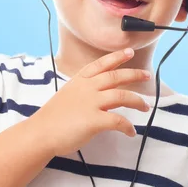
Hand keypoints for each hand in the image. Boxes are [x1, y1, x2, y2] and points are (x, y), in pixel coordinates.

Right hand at [30, 48, 151, 155]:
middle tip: (147, 75)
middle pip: (116, 77)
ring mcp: (91, 103)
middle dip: (134, 75)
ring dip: (137, 101)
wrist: (40, 134)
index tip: (129, 52)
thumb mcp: (67, 96)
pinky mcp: (94, 120)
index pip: (101, 64)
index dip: (116, 57)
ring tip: (146, 107)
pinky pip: (119, 121)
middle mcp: (87, 89)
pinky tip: (131, 132)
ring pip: (122, 97)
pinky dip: (128, 127)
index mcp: (79, 81)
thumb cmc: (52, 119)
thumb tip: (98, 96)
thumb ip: (83, 92)